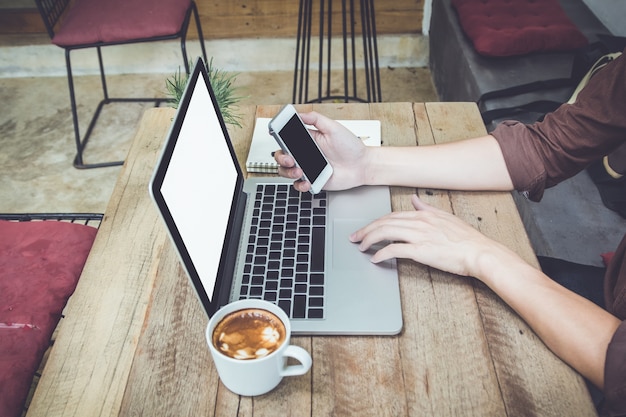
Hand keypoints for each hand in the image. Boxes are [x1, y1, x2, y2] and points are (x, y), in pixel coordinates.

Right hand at [274, 111, 367, 191]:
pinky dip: (299, 184)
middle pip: (282, 155)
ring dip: (288, 171)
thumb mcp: (334, 127)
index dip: (278, 137)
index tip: (275, 135)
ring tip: (299, 171)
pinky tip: (306, 181)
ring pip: (286, 171)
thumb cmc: (351, 147)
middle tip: (290, 158)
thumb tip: (300, 113)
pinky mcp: (313, 180)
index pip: (287, 138)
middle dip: (281, 157)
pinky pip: (298, 185)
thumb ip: (316, 119)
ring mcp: (308, 168)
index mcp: (308, 139)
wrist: (362, 166)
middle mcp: (306, 154)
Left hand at [349, 194, 512, 277]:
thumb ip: (427, 207)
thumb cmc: (467, 239)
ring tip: (361, 247)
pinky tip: (375, 258)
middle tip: (355, 237)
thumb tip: (414, 199)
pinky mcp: (421, 250)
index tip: (366, 228)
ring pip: (385, 233)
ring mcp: (419, 236)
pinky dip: (381, 253)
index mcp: (424, 214)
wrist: (479, 252)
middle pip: (384, 222)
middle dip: (366, 230)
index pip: (392, 215)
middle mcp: (419, 222)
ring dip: (369, 240)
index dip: (376, 221)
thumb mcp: (445, 216)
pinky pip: (394, 250)